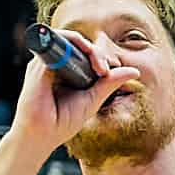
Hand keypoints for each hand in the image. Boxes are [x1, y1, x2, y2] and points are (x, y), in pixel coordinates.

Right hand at [7, 31, 142, 162]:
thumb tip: (135, 71)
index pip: (85, 52)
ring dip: (88, 48)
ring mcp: (46, 62)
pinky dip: (74, 45)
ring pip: (70, 39)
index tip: (108, 73)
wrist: (41, 136)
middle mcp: (55, 64)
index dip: (100, 57)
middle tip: (105, 69)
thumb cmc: (61, 121)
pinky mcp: (39, 64)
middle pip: (79, 43)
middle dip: (97, 52)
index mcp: (67, 71)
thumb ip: (110, 83)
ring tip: (99, 67)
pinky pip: (58, 42)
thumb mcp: (93, 100)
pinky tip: (87, 60)